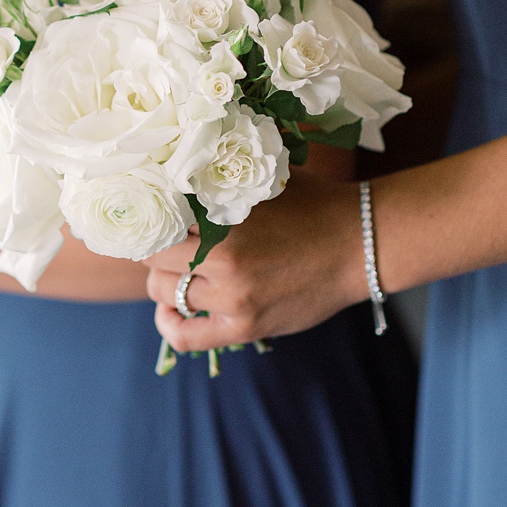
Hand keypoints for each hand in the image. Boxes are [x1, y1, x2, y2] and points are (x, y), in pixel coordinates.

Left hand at [144, 175, 364, 351]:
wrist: (360, 243)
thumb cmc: (310, 205)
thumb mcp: (261, 181)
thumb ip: (217, 181)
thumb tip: (168, 170)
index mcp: (222, 215)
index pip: (156, 218)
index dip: (146, 217)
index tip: (145, 216)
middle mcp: (223, 257)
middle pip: (151, 256)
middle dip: (152, 248)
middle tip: (163, 244)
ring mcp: (233, 296)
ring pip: (163, 291)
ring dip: (162, 281)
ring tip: (175, 271)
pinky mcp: (245, 326)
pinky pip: (185, 336)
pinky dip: (169, 324)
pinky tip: (170, 311)